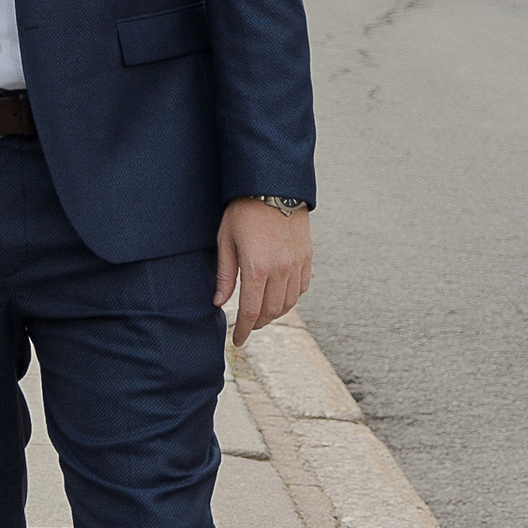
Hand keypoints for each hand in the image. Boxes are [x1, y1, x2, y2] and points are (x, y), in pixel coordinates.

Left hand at [216, 198, 311, 348]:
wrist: (273, 186)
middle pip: (272, 311)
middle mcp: (281, 270)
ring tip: (262, 314)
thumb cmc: (243, 211)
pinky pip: (302, 287)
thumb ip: (225, 275)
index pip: (251, 312)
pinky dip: (291, 298)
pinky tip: (280, 297)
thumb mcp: (226, 241)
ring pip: (289, 302)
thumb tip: (220, 303)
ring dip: (275, 313)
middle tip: (248, 326)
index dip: (244, 330)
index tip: (238, 341)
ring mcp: (297, 264)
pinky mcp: (307, 256)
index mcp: (257, 268)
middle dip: (258, 324)